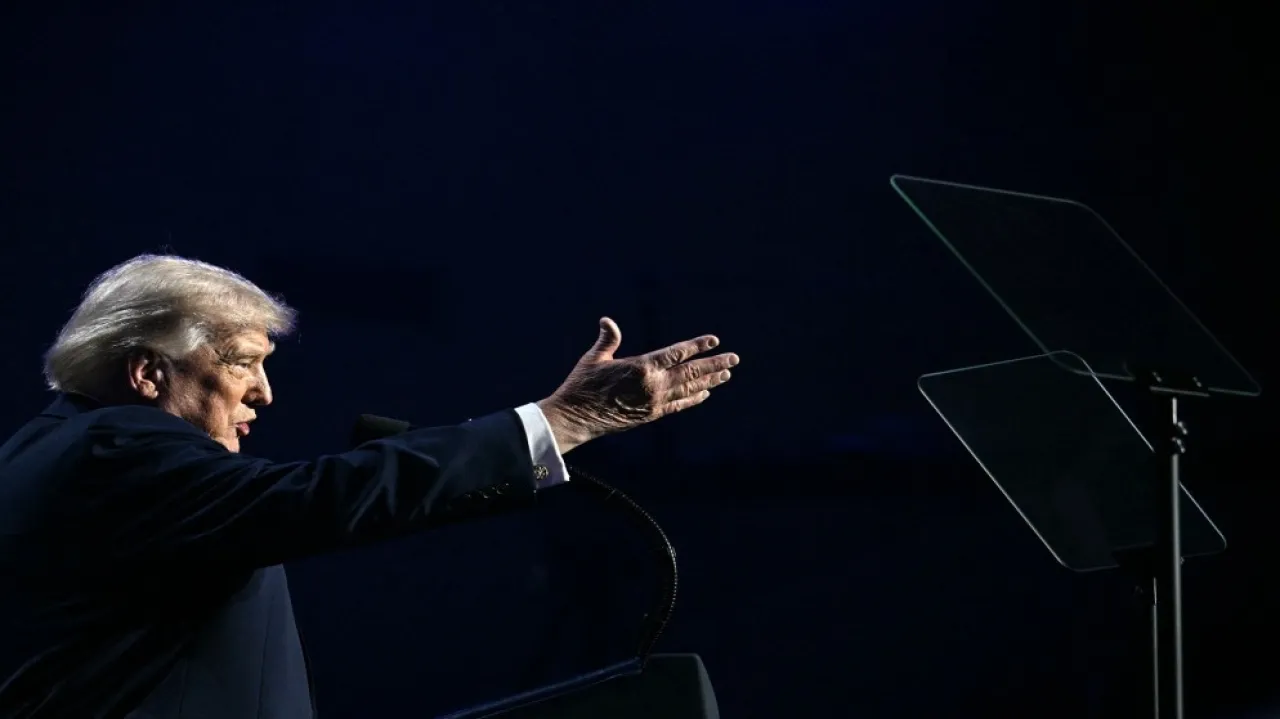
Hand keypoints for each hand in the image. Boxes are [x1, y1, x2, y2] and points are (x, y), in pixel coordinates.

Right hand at [538, 317, 738, 452]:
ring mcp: (654, 402)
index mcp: (641, 366)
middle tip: (734, 358)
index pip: (676, 353)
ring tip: (726, 374)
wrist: (575, 418)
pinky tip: (705, 394)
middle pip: (691, 372)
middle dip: (714, 364)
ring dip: (709, 381)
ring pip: (689, 390)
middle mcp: (653, 385)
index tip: (714, 340)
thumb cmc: (582, 384)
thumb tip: (607, 320)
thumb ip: (607, 339)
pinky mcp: (651, 416)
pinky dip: (693, 399)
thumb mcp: (594, 358)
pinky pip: (679, 406)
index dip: (697, 346)